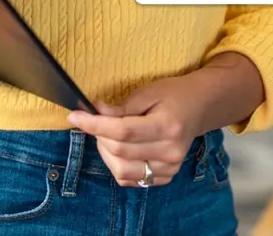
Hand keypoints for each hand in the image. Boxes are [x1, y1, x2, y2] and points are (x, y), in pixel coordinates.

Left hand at [67, 75, 206, 187]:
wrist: (199, 108)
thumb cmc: (172, 95)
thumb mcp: (148, 93)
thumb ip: (121, 107)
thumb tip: (94, 112)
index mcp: (168, 126)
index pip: (122, 131)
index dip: (94, 125)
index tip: (74, 116)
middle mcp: (170, 151)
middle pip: (120, 151)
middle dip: (98, 135)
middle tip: (94, 121)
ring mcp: (170, 168)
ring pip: (121, 170)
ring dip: (105, 153)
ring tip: (107, 136)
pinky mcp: (166, 177)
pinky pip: (131, 179)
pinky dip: (117, 165)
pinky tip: (119, 150)